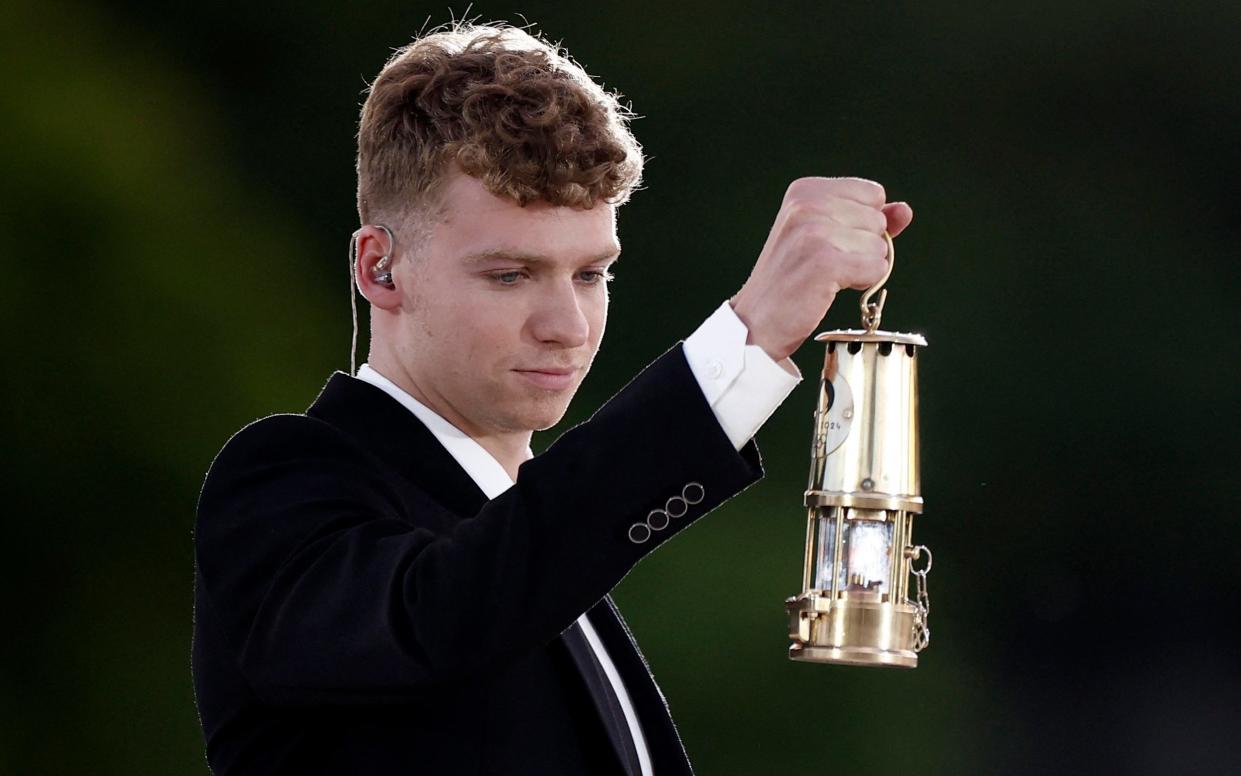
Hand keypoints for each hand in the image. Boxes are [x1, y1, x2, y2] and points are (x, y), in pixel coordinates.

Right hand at [730, 177, 912, 361]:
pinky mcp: (826, 261)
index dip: (862, 224)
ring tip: (826, 276)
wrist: (757, 319)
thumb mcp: (824, 235)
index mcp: (805, 190)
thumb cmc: (791, 278)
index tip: (831, 241)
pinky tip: (832, 287)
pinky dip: (862, 283)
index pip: (873, 193)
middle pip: (878, 220)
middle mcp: (808, 204)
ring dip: (861, 267)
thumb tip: (904, 210)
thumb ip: (866, 218)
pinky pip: (876, 268)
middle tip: (825, 263)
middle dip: (862, 247)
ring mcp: (815, 231)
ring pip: (880, 246)